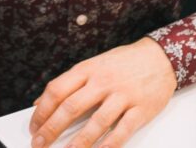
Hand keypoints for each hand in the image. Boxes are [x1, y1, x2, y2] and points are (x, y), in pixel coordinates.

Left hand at [29, 37, 176, 147]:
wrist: (161, 56)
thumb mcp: (93, 64)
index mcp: (88, 69)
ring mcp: (123, 95)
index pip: (57, 90)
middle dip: (51, 129)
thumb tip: (40, 102)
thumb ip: (69, 83)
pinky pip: (122, 131)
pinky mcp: (141, 109)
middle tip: (39, 143)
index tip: (34, 126)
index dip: (42, 110)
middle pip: (71, 107)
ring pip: (96, 122)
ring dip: (78, 142)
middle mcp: (103, 81)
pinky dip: (108, 145)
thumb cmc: (124, 63)